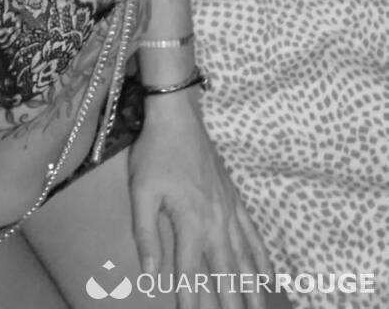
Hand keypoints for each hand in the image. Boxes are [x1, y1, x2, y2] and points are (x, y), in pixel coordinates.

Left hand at [127, 91, 272, 308]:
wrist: (178, 119)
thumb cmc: (154, 155)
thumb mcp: (141, 193)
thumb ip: (146, 236)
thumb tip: (149, 275)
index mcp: (189, 222)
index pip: (189, 272)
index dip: (191, 300)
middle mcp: (215, 222)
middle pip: (226, 272)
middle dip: (232, 302)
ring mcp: (229, 212)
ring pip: (245, 258)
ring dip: (252, 287)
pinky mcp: (235, 201)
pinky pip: (253, 235)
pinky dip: (262, 258)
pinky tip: (268, 275)